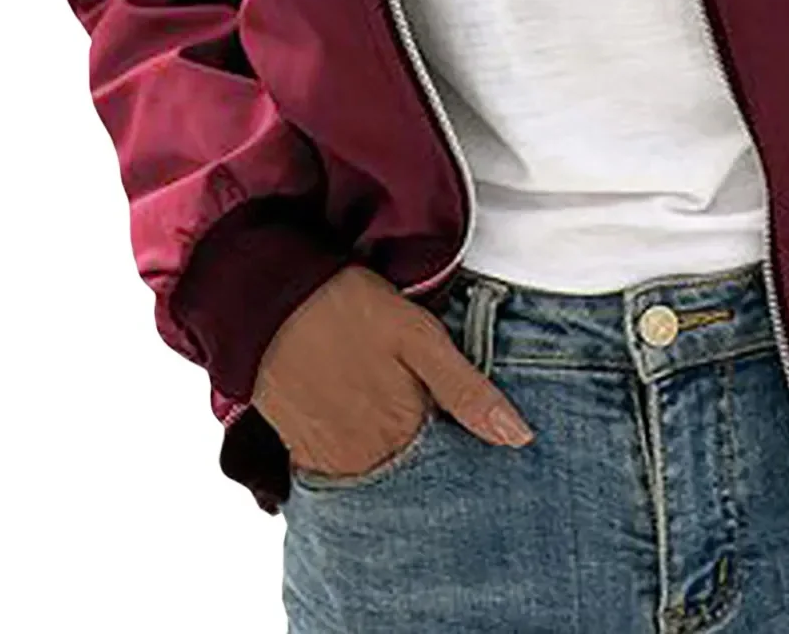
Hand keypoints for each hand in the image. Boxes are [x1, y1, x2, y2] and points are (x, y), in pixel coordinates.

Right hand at [251, 266, 534, 478]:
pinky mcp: (302, 453)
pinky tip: (369, 445)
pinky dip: (358, 471)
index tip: (481, 451)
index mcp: (405, 432)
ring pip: (377, 485)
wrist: (269, 303)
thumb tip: (519, 438)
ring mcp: (331, 461)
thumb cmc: (352, 310)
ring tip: (405, 441)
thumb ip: (467, 391)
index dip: (467, 460)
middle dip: (432, 473)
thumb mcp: (421, 338)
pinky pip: (338, 482)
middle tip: (440, 442)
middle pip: (412, 484)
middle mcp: (368, 459)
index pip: (450, 471)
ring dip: (395, 472)